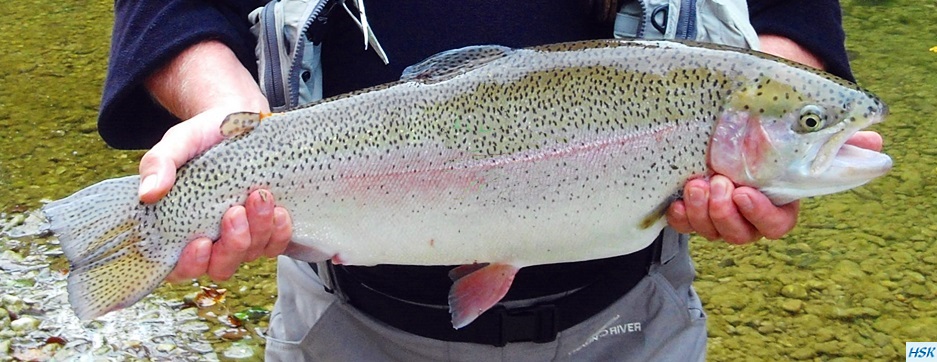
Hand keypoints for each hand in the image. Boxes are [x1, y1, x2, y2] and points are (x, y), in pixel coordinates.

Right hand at [138, 108, 293, 282]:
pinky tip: (279, 211)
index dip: (191, 264)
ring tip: (259, 198)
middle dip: (232, 245)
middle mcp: (211, 240)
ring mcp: (241, 235)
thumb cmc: (201, 137)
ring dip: (257, 232)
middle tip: (235, 212)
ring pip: (250, 254)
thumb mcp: (177, 143)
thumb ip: (159, 164)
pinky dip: (279, 233)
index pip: (180, 269)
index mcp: (179, 229)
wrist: (237, 121)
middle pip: (221, 267)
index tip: (201, 241)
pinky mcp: (266, 227)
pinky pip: (275, 244)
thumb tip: (148, 193)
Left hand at [666, 131, 882, 243]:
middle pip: (740, 235)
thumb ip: (839, 141)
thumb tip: (874, 143)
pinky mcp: (693, 209)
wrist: (735, 126)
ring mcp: (718, 215)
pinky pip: (685, 224)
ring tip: (697, 183)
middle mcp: (748, 217)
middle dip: (725, 214)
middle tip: (717, 184)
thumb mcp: (805, 133)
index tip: (747, 193)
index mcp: (778, 205)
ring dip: (701, 212)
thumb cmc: (775, 135)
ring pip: (711, 231)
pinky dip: (680, 216)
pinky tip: (677, 200)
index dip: (760, 215)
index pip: (775, 226)